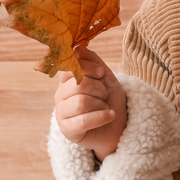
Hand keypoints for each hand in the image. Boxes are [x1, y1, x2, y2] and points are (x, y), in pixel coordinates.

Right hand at [54, 45, 126, 160]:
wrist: (120, 125)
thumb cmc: (110, 100)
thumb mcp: (106, 77)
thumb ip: (93, 61)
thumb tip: (78, 48)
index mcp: (66, 81)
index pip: (69, 67)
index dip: (87, 67)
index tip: (101, 73)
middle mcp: (60, 95)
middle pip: (78, 85)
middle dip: (99, 88)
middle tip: (104, 95)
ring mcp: (62, 114)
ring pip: (81, 102)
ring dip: (100, 103)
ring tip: (105, 107)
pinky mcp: (68, 130)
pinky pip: (83, 121)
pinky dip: (101, 117)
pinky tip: (110, 115)